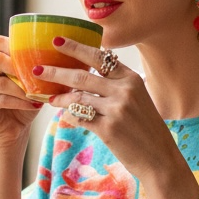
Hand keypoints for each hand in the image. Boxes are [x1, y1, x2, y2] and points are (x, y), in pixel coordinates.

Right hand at [0, 36, 43, 150]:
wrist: (13, 133)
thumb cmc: (24, 106)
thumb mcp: (33, 85)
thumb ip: (35, 70)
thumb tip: (59, 57)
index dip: (15, 47)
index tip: (36, 59)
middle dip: (18, 68)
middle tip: (36, 76)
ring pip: (1, 83)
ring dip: (22, 90)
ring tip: (37, 96)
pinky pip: (0, 99)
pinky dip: (19, 102)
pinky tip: (33, 105)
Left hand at [41, 37, 179, 179]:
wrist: (160, 157)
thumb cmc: (148, 129)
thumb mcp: (139, 99)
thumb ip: (117, 86)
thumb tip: (88, 76)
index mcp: (131, 79)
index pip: (99, 57)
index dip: (76, 48)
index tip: (57, 41)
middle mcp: (124, 91)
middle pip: (82, 76)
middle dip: (56, 72)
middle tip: (38, 70)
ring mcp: (116, 110)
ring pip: (77, 98)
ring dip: (59, 97)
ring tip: (48, 97)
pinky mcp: (108, 129)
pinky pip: (80, 118)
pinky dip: (69, 116)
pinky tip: (64, 115)